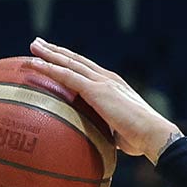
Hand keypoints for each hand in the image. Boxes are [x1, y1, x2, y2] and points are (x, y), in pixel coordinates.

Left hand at [24, 38, 178, 159]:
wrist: (153, 134)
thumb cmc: (140, 139)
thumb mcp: (119, 132)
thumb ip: (107, 131)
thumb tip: (98, 142)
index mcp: (113, 86)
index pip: (87, 69)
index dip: (71, 62)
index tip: (57, 57)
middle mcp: (106, 78)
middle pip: (76, 60)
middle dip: (56, 51)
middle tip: (38, 43)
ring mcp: (101, 82)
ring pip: (69, 62)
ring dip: (48, 54)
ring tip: (32, 47)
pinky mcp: (95, 90)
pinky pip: (66, 76)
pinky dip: (48, 69)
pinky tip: (34, 65)